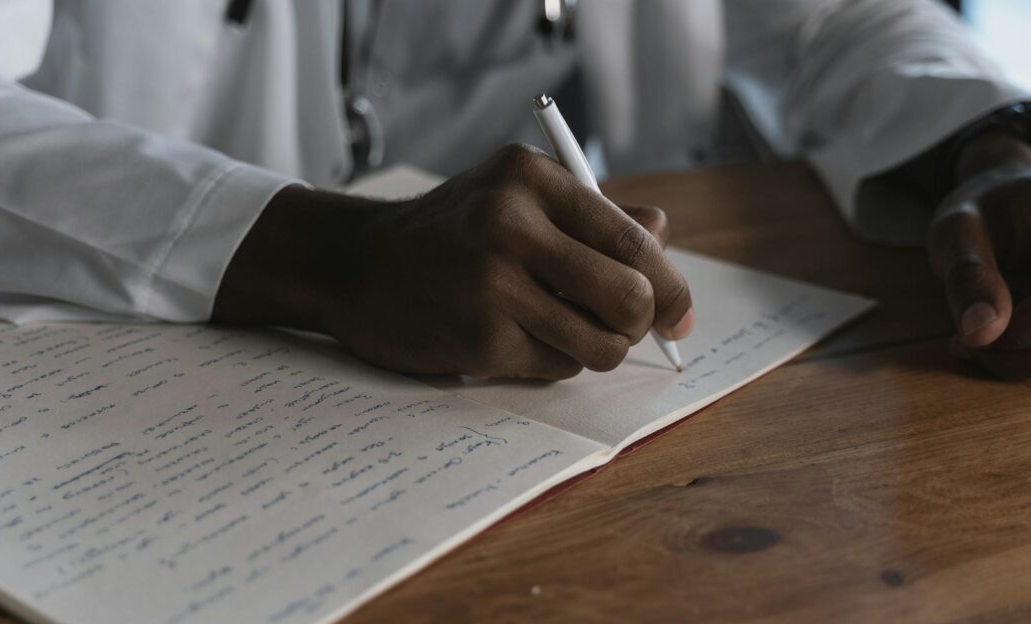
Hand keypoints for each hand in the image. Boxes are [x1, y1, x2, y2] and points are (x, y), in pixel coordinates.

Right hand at [214, 144, 694, 379]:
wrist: (352, 264)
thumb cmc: (448, 232)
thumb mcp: (514, 199)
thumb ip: (592, 216)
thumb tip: (664, 241)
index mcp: (530, 179)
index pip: (635, 241)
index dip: (669, 286)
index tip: (677, 315)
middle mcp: (511, 224)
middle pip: (630, 295)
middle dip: (639, 324)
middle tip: (623, 330)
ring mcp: (491, 284)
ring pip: (600, 343)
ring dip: (596, 350)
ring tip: (562, 332)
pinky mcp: (476, 338)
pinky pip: (555, 366)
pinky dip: (550, 361)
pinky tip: (513, 339)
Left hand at [928, 164, 1030, 377]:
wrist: (1010, 204)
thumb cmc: (984, 212)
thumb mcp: (956, 229)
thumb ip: (966, 275)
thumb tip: (980, 334)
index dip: (1021, 331)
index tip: (970, 338)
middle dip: (1020, 354)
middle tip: (966, 344)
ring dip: (1029, 360)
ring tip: (987, 331)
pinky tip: (1016, 331)